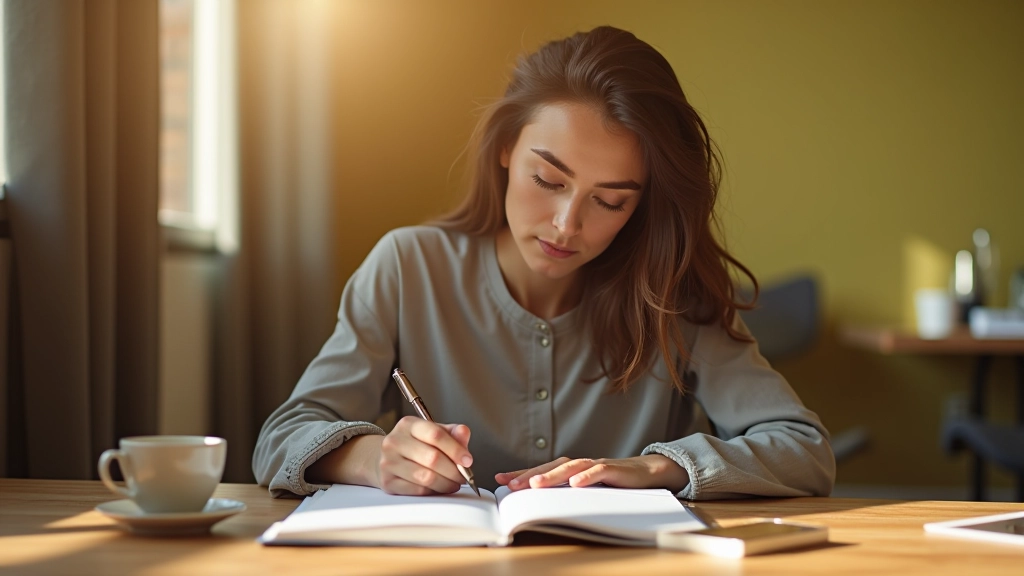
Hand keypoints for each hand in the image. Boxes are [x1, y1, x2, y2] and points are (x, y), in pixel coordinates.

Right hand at [373, 416, 473, 495]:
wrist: (385, 458)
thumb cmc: (415, 445)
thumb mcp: (433, 432)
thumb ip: (452, 433)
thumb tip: (464, 433)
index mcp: (408, 425)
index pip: (435, 435)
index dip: (456, 449)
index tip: (468, 460)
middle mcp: (395, 441)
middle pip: (432, 458)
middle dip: (454, 471)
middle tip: (464, 477)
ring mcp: (388, 463)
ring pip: (426, 477)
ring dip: (446, 484)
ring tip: (454, 484)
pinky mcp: (388, 482)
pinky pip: (418, 491)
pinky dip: (434, 491)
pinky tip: (439, 488)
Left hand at [495, 455, 687, 492]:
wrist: (646, 474)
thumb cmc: (613, 483)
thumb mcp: (586, 491)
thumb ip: (566, 494)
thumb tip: (539, 504)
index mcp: (570, 470)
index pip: (542, 470)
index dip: (521, 474)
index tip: (500, 479)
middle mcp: (580, 465)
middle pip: (551, 467)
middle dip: (529, 475)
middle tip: (511, 484)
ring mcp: (596, 465)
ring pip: (570, 468)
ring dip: (552, 476)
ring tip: (535, 484)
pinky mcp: (614, 470)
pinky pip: (598, 471)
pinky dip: (586, 476)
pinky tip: (575, 483)